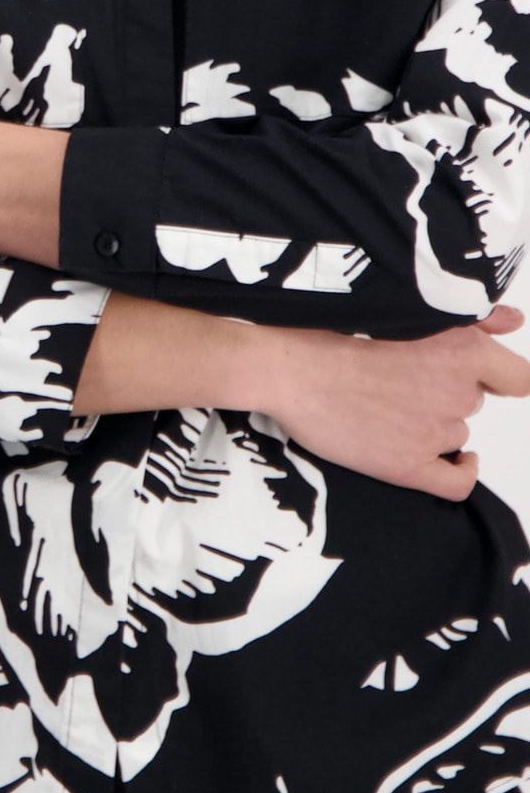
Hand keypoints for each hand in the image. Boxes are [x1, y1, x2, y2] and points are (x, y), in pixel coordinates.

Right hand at [259, 303, 529, 500]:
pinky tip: (455, 461)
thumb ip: (474, 318)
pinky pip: (456, 481)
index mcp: (462, 349)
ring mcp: (434, 432)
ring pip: (456, 432)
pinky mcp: (408, 465)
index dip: (502, 377)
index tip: (486, 376)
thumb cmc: (335, 330)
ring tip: (389, 403)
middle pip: (472, 400)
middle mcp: (457, 393)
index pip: (517, 378)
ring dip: (434, 421)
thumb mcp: (408, 311)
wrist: (287, 365)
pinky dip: (462, 472)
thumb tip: (513, 321)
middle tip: (401, 377)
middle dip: (445, 390)